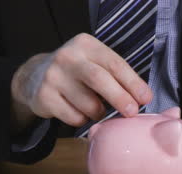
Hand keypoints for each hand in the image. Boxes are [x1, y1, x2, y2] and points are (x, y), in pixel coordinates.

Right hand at [10, 33, 152, 132]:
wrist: (35, 77)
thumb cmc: (77, 72)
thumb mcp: (95, 63)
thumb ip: (115, 75)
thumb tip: (142, 99)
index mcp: (86, 45)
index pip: (114, 63)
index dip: (133, 83)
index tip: (146, 98)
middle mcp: (68, 57)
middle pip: (99, 80)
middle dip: (120, 98)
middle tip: (132, 112)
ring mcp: (53, 77)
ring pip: (88, 104)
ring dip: (99, 113)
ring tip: (97, 109)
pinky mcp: (44, 97)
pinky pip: (74, 117)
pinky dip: (83, 120)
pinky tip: (78, 111)